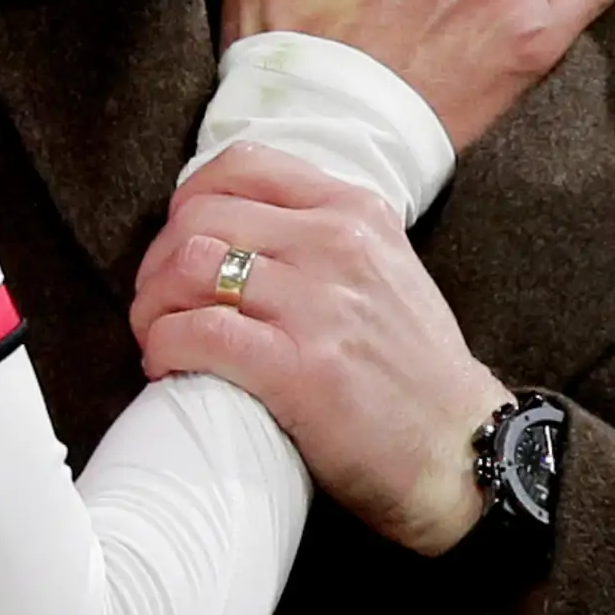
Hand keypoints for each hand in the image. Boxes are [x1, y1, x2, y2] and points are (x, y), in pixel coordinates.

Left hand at [132, 143, 508, 554]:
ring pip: (189, 266)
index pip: (243, 165)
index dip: (188, 200)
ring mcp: (319, 305)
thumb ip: (320, 237)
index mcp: (355, 211)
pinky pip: (198, 333)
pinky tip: (168, 366)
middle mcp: (336, 245)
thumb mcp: (384, 270)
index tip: (179, 241)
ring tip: (157, 334)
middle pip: (199, 215)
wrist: (461, 449)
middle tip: (158, 301)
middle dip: (158, 261)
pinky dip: (164, 347)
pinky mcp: (299, 369)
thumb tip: (233, 229)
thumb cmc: (415, 370)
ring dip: (153, 304)